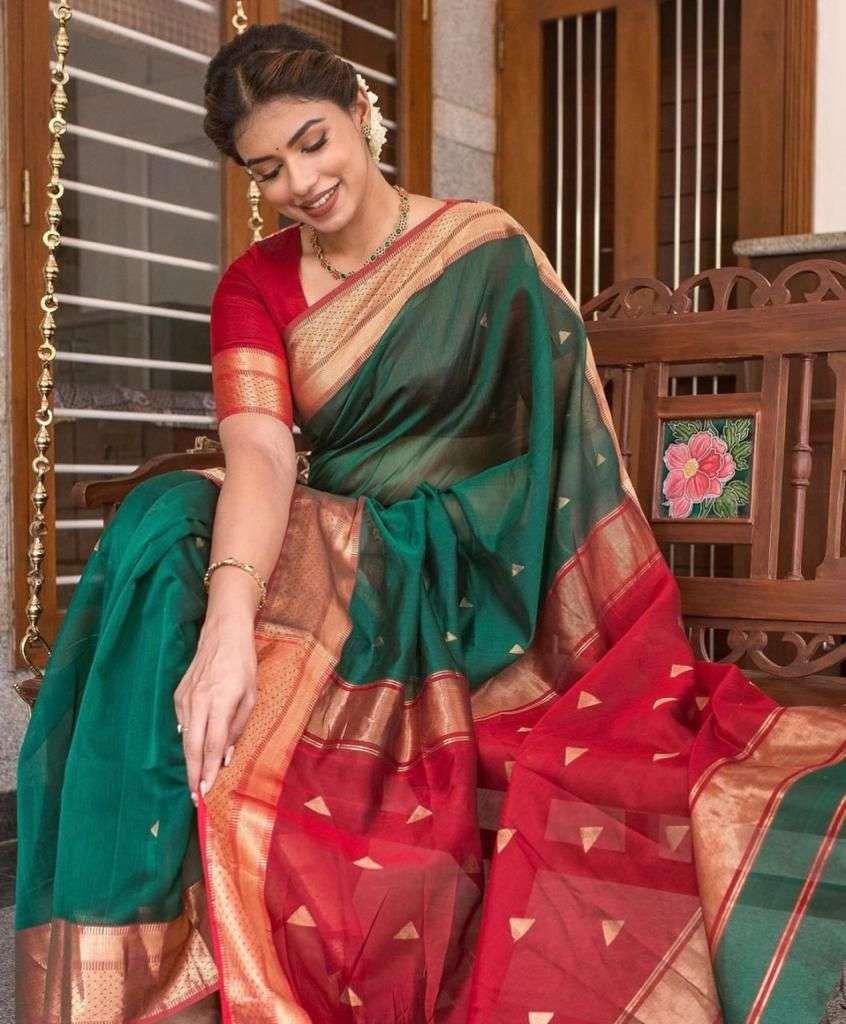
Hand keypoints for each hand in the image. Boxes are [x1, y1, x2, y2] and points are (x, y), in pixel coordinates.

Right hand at [174, 618, 256, 804]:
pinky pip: (182, 723)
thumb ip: (237, 727)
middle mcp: (198, 701)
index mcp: (220, 702)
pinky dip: (187, 739)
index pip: (211, 744)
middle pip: (191, 746)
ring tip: (195, 780)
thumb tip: (225, 756)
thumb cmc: (243, 665)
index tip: (205, 792)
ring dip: (189, 760)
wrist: (222, 634)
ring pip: (184, 737)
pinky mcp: (178, 694)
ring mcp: (185, 698)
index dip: (207, 770)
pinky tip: (193, 749)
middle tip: (195, 798)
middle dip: (192, 774)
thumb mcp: (251, 696)